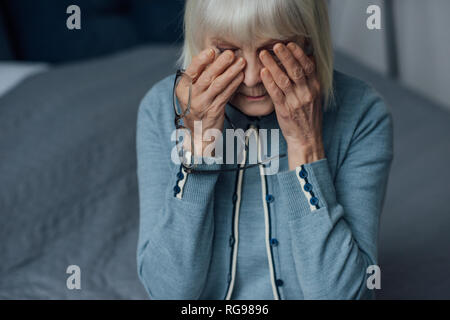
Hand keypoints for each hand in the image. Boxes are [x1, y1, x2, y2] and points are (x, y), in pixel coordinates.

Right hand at [175, 47, 245, 156]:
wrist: (198, 134)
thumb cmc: (197, 108)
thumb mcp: (191, 92)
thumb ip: (199, 77)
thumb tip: (214, 55)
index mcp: (182, 89)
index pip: (191, 71)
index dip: (201, 60)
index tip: (212, 50)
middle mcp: (190, 97)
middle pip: (206, 77)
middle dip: (220, 64)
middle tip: (231, 53)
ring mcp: (202, 105)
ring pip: (218, 85)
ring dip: (231, 72)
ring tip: (241, 62)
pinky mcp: (214, 112)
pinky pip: (225, 95)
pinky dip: (234, 85)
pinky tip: (240, 77)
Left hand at [259, 41, 324, 168]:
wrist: (307, 139)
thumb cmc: (308, 117)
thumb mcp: (314, 97)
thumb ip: (310, 79)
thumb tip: (307, 60)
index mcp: (315, 88)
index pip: (308, 66)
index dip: (298, 54)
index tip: (290, 43)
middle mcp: (307, 93)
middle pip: (296, 70)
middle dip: (285, 56)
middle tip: (276, 44)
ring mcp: (295, 102)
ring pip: (284, 80)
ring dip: (273, 65)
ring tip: (263, 55)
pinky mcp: (285, 110)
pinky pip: (276, 93)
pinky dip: (269, 81)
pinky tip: (263, 72)